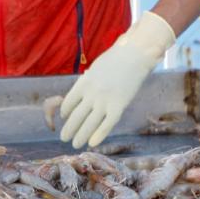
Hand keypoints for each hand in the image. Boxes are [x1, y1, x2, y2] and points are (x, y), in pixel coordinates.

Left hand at [59, 11, 174, 148]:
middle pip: (76, 116)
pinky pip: (106, 124)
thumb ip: (87, 82)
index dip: (65, 112)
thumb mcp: (95, 69)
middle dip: (68, 129)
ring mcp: (105, 101)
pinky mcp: (119, 106)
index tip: (63, 118)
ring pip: (89, 123)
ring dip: (80, 135)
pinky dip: (98, 135)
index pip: (68, 102)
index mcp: (83, 83)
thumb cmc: (116, 59)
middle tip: (63, 138)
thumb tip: (81, 95)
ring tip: (75, 144)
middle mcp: (91, 93)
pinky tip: (92, 143)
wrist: (135, 54)